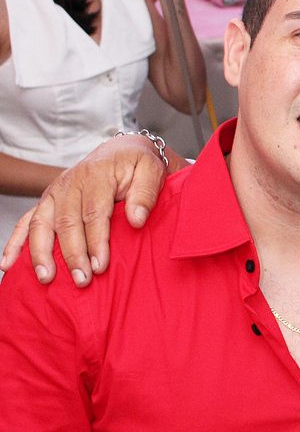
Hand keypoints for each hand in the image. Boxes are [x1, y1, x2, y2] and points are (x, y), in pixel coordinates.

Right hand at [5, 136, 171, 285]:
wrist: (121, 151)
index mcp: (96, 175)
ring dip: (41, 253)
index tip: (101, 266)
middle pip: (67, 223)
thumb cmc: (138, 165)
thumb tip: (136, 220)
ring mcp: (54, 193)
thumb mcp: (151, 170)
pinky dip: (15, 243)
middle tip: (82, 280)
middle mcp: (70, 183)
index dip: (96, 241)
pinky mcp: (46, 201)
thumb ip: (145, 193)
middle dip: (72, 254)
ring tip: (47, 278)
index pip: (94, 212)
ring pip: (41, 224)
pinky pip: (25, 222)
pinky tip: (8, 265)